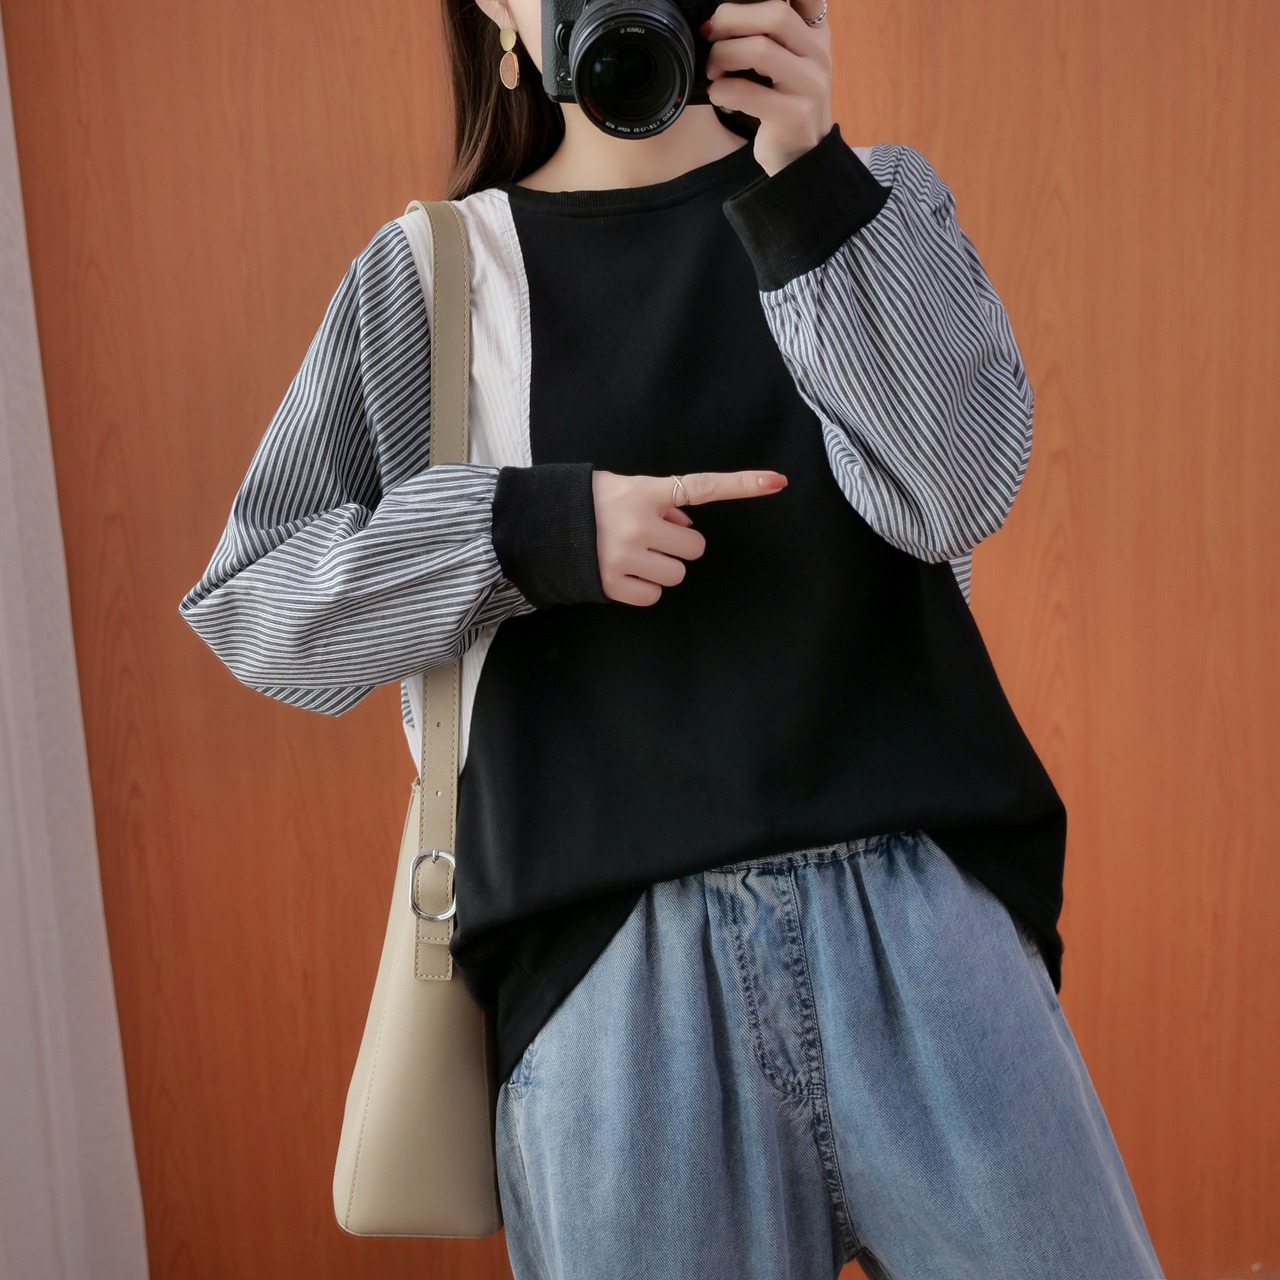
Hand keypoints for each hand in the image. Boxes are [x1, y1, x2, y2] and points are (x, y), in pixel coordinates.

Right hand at [592, 468, 787, 605]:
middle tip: (648, 538)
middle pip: (694, 547)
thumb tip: (686, 528)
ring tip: (631, 555)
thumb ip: (660, 503)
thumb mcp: (623, 487)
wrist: (537, 526)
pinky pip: (652, 595)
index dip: (742, 484)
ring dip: (661, 568)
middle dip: (677, 546)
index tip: (777, 482)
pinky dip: (642, 588)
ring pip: (676, 574)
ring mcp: (625, 556)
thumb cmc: (586, 503)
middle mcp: (639, 523)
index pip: (701, 487)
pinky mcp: (612, 584)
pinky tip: (621, 573)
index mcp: (644, 492)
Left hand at [701, 0, 833, 176]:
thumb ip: (770, 32)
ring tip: (713, 69)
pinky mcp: (794, 115)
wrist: (801, 155)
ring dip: (723, 55)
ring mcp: (810, 86)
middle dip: (731, 19)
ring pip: (760, 50)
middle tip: (711, 35)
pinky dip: (723, 90)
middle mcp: (818, 54)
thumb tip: (722, 15)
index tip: (735, 9)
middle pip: (775, 14)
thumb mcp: (787, 60)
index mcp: (815, 32)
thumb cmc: (784, 102)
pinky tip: (717, 94)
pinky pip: (748, 93)